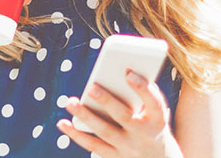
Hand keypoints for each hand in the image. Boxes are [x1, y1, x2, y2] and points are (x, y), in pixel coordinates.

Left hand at [57, 70, 173, 157]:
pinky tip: (62, 123)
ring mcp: (129, 148)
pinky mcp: (115, 157)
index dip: (142, 87)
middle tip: (91, 87)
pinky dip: (76, 134)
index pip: (154, 102)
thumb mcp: (155, 111)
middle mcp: (144, 135)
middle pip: (124, 116)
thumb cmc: (151, 124)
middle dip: (107, 101)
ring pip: (105, 131)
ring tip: (70, 102)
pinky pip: (93, 145)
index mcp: (158, 119)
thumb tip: (117, 74)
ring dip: (85, 116)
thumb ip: (141, 94)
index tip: (128, 72)